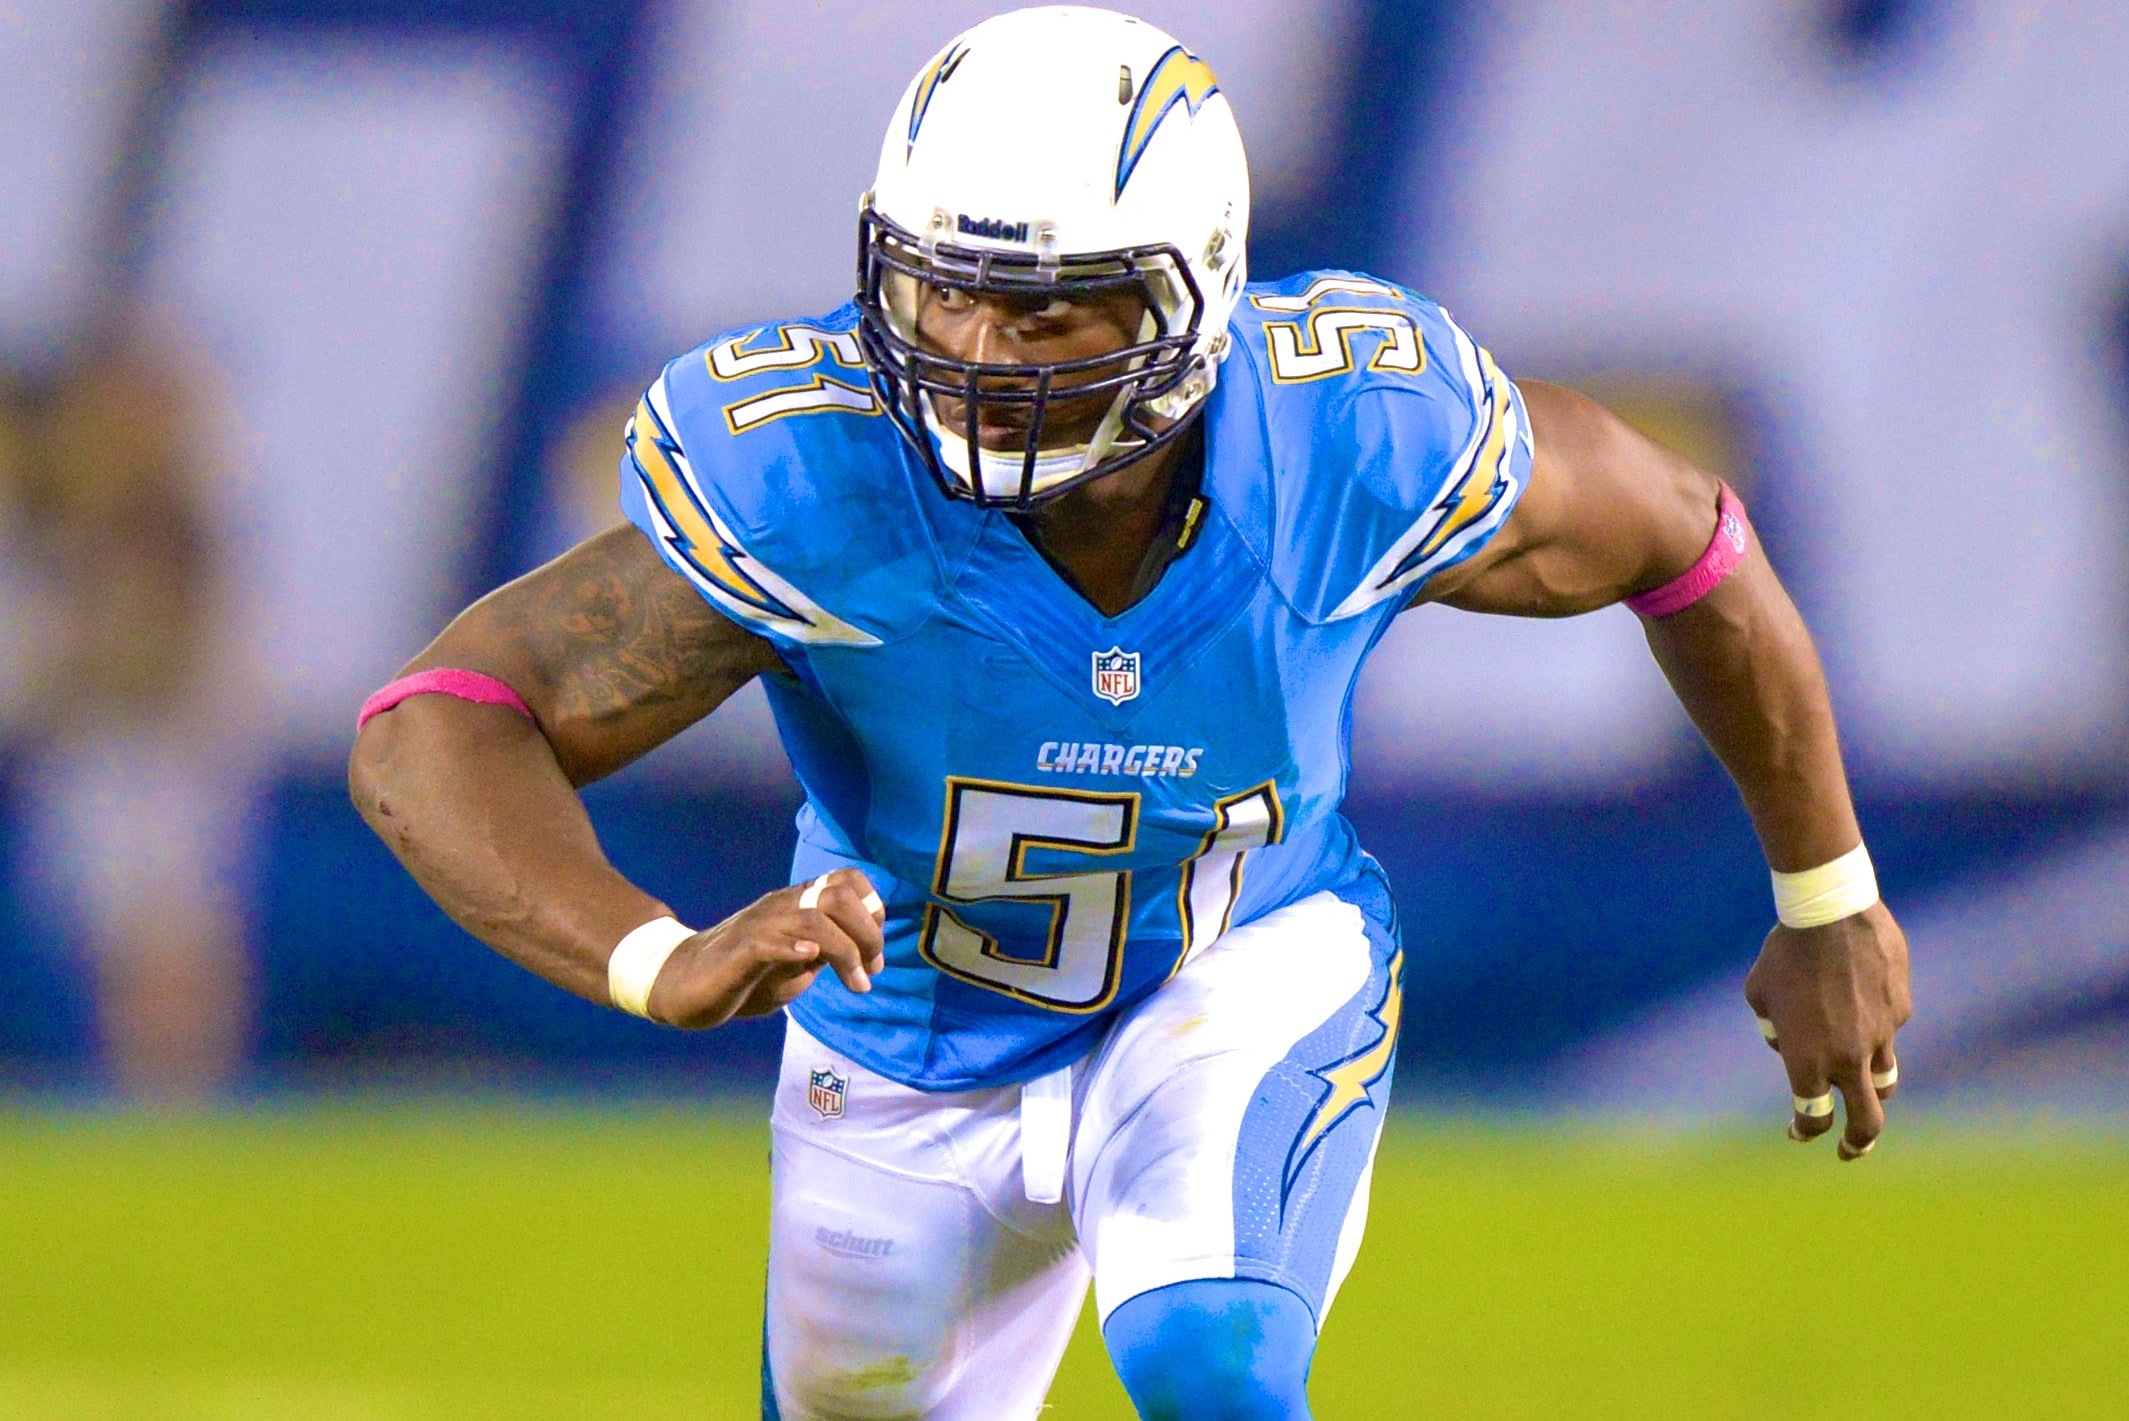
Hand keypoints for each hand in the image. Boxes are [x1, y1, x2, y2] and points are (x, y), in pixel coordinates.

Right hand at [646, 869, 886, 1028]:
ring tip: (857, 984)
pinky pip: (769, 940)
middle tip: (871, 970)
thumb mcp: (800, 963)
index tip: (874, 953)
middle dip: (867, 933)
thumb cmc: (747, 976)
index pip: (847, 881)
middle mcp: (783, 906)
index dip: (872, 911)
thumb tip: (865, 950)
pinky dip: (795, 947)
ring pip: (814, 917)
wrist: (687, 984)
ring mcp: (760, 925)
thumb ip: (829, 949)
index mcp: (799, 905)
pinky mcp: (739, 950)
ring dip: (846, 952)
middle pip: (839, 895)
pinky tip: (810, 959)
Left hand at [1743, 901, 1911, 1159]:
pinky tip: (1860, 995)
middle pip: (1866, 1122)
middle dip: (1858, 1144)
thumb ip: (1774, 1029)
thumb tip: (1788, 1044)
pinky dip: (1874, 1025)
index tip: (1799, 1132)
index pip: (1813, 1116)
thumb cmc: (1784, 953)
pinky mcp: (1901, 1010)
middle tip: (1849, 1150)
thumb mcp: (1760, 994)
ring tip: (1863, 1086)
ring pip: (1885, 1078)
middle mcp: (1848, 1057)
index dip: (1806, 1131)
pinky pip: (1888, 1028)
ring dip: (1873, 1088)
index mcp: (1807, 1060)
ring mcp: (1881, 1035)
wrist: (1830, 912)